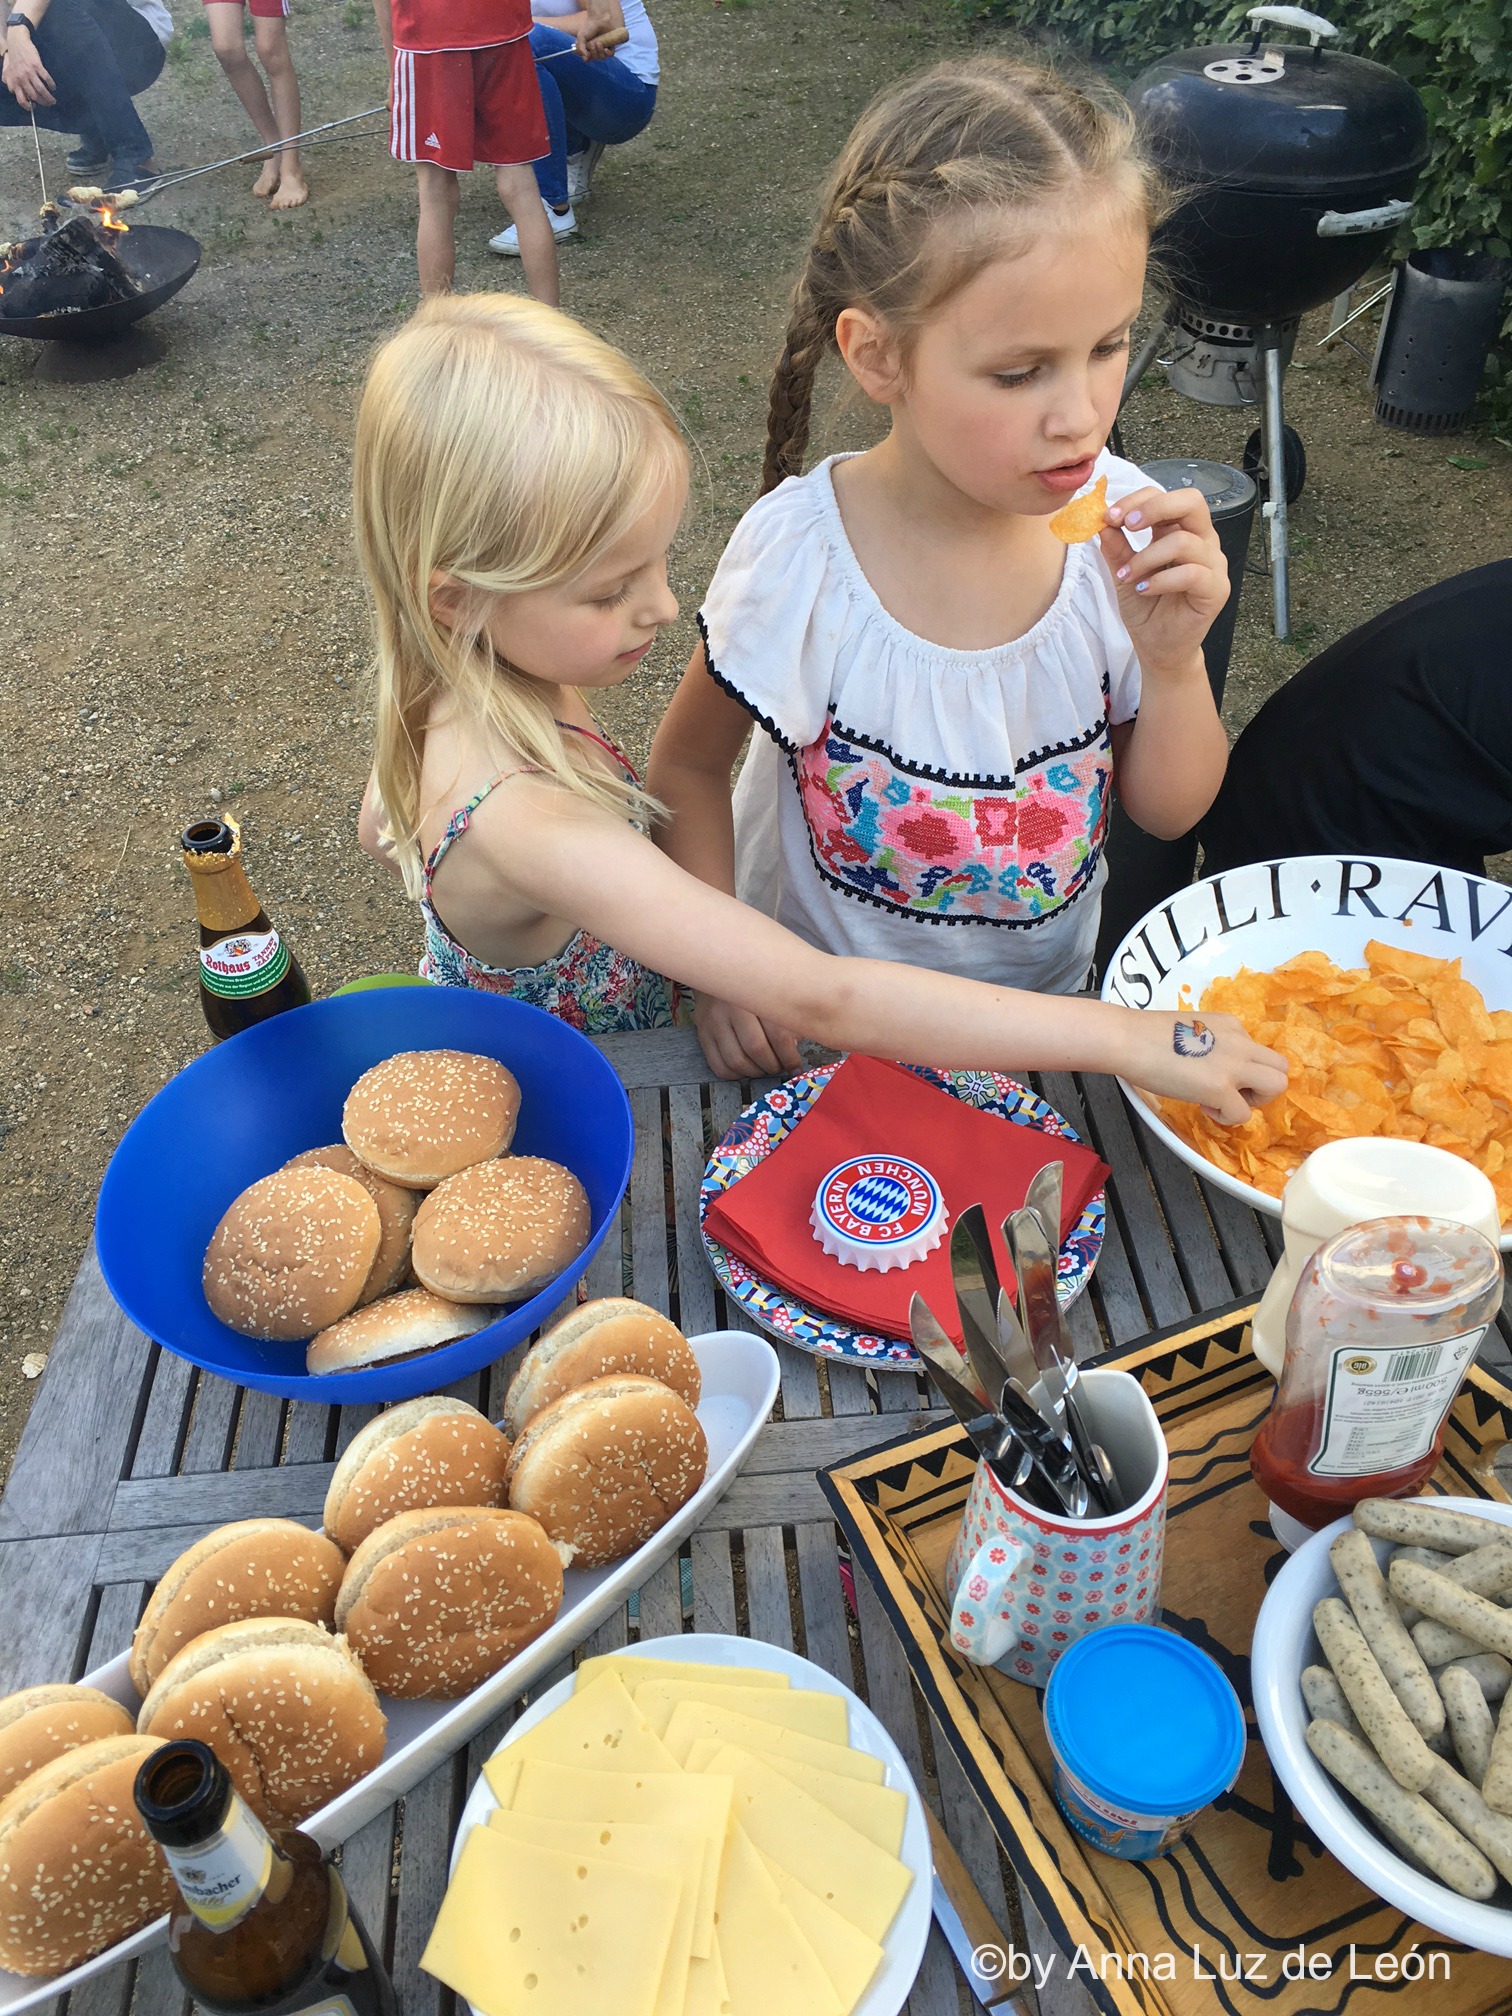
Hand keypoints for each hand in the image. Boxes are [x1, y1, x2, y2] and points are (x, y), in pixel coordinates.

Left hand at [3, 28, 54, 107]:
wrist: (17, 42)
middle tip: (49, 104)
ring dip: (49, 97)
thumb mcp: (8, 70)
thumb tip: (13, 92)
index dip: (28, 106)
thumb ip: (9, 82)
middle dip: (43, 102)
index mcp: (14, 81)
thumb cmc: (13, 57)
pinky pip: (46, 78)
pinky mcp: (37, 66)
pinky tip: (53, 87)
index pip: (21, 99)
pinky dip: (51, 84)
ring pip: (41, 89)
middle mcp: (22, 78)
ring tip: (53, 100)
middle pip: (34, 96)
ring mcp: (30, 72)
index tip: (35, 107)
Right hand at [576, 0, 623, 56]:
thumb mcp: (581, 37)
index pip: (587, 58)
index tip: (586, 54)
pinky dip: (608, 53)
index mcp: (588, 47)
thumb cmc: (590, 26)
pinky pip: (610, 55)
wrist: (600, 18)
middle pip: (594, 58)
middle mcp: (596, 49)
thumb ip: (580, 48)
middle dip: (593, 53)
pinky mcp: (611, 45)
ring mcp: (604, 47)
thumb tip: (586, 58)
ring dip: (599, 52)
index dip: (587, 58)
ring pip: (602, 57)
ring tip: (598, 43)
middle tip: (592, 44)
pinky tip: (606, 49)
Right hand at [695, 994, 802, 1079]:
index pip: (778, 1035)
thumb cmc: (754, 985)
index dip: (789, 1057)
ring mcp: (713, 1022)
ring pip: (736, 1061)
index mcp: (755, 995)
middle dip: (773, 1066)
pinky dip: (736, 1075)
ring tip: (765, 1068)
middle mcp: (732, 1008)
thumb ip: (787, 1017)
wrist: (717, 971)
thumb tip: (796, 1047)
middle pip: (756, 1049)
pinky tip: (746, 1069)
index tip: (796, 1066)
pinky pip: (719, 1066)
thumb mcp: (773, 992)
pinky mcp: (702, 1034)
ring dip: (756, 1072)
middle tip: (781, 1067)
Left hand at [1099, 486, 1227, 676]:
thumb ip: (1116, 548)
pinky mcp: (1216, 589)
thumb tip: (1101, 521)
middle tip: (1125, 524)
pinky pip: (1191, 573)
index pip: (1166, 497)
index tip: (1108, 516)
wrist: (1159, 649)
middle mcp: (1201, 542)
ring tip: (1127, 575)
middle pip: (1191, 502)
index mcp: (1180, 531)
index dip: (1137, 500)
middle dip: (1153, 508)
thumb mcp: (1125, 574)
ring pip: (1184, 541)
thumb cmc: (1147, 610)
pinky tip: (1143, 590)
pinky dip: (1161, 580)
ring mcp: (1213, 565)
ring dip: (1147, 556)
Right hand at [1125, 1010, 1286, 1125]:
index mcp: (1231, 1026)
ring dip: (1253, 1100)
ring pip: (1277, 1086)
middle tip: (1231, 1092)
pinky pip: (1242, 1114)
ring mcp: (1233, 1065)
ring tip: (1223, 1101)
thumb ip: (1211, 1043)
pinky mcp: (1221, 1089)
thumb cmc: (1145, 1034)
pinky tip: (1202, 1106)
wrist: (1128, 1039)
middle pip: (1280, 1067)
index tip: (1219, 1074)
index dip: (1243, 1069)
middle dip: (1261, 1086)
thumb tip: (1210, 1065)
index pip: (1258, 1051)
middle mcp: (1240, 1042)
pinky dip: (1225, 1117)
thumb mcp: (1192, 1029)